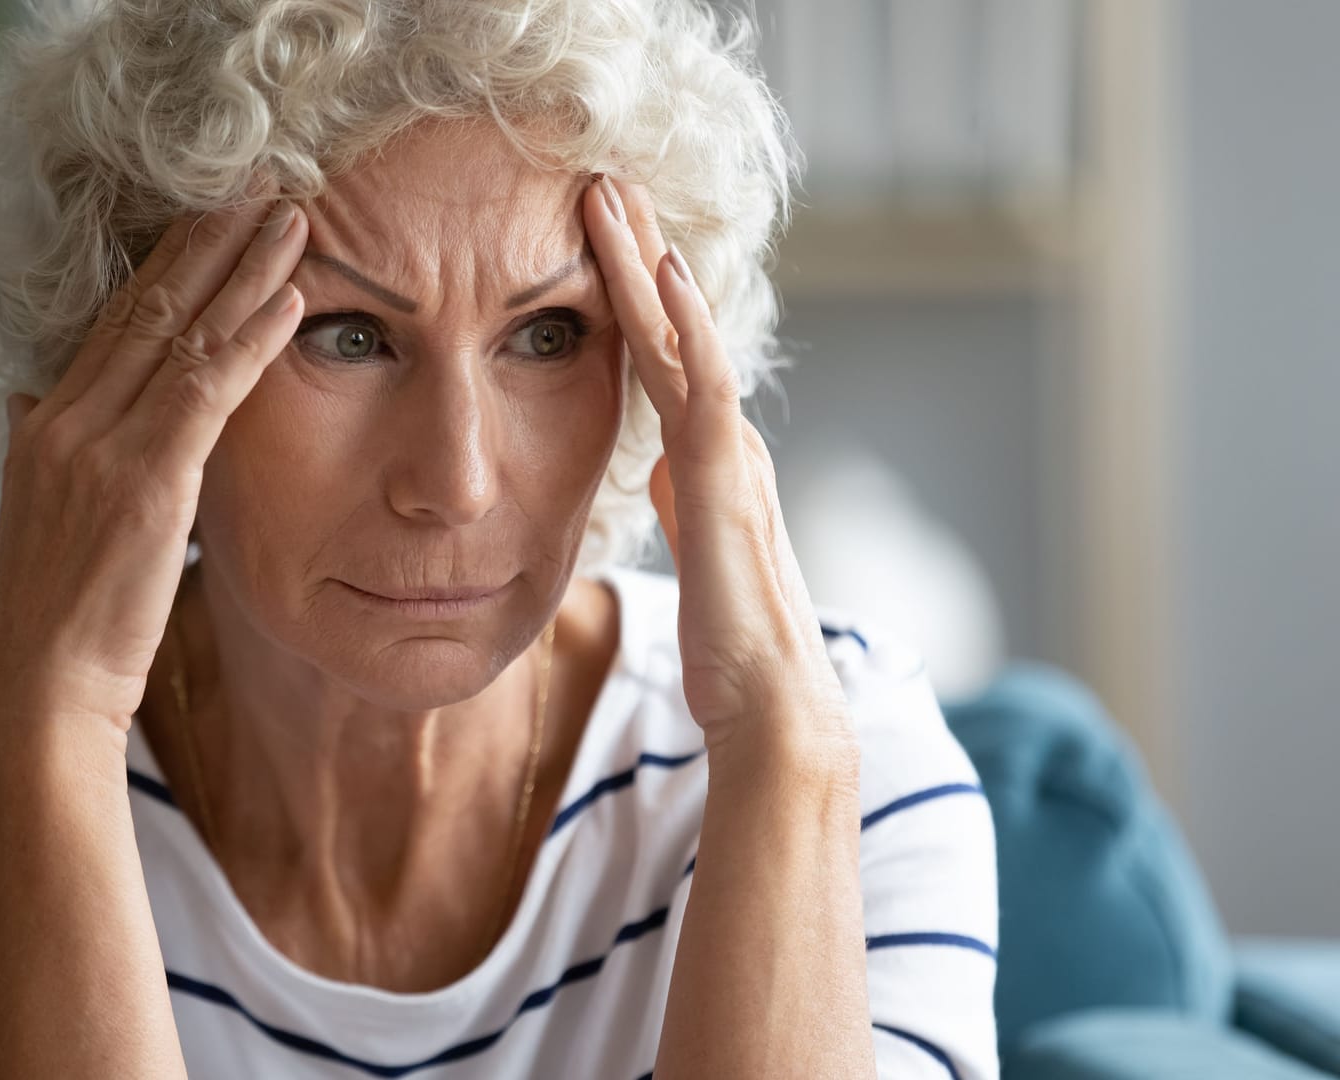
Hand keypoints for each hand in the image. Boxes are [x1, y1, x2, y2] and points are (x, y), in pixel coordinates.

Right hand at [0, 189, 308, 726]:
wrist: (44, 687)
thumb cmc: (52, 616)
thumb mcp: (28, 518)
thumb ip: (33, 452)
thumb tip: (27, 401)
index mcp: (43, 425)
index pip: (112, 322)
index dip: (166, 264)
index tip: (209, 217)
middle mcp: (64, 421)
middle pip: (145, 306)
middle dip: (208, 242)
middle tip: (261, 189)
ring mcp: (101, 447)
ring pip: (180, 334)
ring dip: (244, 271)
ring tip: (292, 220)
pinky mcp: (145, 482)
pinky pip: (206, 390)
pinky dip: (252, 339)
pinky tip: (293, 301)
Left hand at [582, 175, 852, 768]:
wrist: (766, 698)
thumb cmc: (726, 642)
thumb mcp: (688, 548)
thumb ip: (676, 498)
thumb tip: (655, 469)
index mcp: (704, 457)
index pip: (658, 354)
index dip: (628, 293)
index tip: (595, 233)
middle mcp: (721, 439)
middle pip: (671, 326)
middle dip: (635, 250)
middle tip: (601, 180)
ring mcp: (725, 449)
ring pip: (682, 333)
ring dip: (645, 260)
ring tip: (613, 193)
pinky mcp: (723, 473)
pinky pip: (704, 379)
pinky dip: (689, 319)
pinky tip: (667, 266)